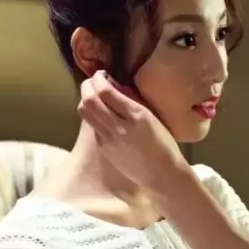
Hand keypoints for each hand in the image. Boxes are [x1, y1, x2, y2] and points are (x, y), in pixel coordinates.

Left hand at [76, 70, 187, 190]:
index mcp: (137, 115)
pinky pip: (92, 125)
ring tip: (93, 95)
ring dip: (85, 99)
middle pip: (90, 100)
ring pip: (85, 112)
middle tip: (93, 81)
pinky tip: (100, 112)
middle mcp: (120, 127)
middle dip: (87, 85)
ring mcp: (109, 139)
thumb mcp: (152, 116)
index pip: (106, 91)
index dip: (98, 78)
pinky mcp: (104, 148)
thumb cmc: (163, 143)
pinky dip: (92, 114)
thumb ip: (132, 99)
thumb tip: (112, 84)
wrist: (161, 174)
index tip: (101, 74)